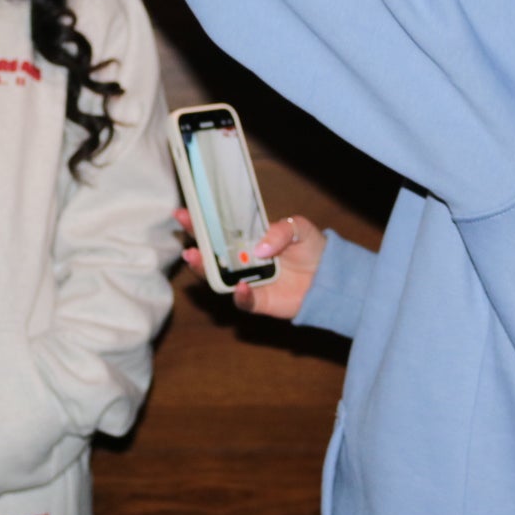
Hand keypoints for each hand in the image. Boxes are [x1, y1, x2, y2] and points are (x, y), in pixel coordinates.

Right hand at [176, 209, 323, 321]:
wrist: (330, 277)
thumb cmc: (312, 248)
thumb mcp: (299, 227)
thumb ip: (280, 230)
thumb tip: (259, 249)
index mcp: (249, 239)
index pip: (220, 229)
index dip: (201, 222)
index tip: (184, 212)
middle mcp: (243, 260)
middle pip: (212, 253)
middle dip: (195, 242)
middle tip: (183, 233)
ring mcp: (248, 281)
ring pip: (219, 278)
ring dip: (204, 269)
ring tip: (194, 257)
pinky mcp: (259, 301)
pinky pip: (243, 301)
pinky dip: (240, 295)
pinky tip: (241, 286)